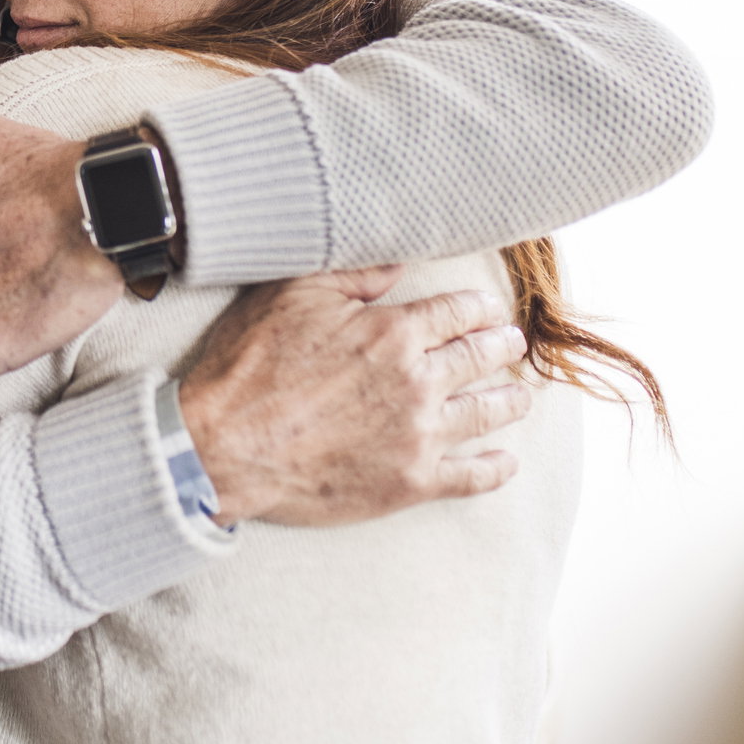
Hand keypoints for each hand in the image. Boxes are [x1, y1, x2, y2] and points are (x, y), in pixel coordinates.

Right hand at [177, 268, 530, 525]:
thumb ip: (354, 274)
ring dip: (509, 401)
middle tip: (513, 343)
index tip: (489, 307)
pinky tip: (505, 462)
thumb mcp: (293, 296)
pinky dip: (494, 469)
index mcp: (394, 333)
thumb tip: (401, 261)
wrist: (223, 446)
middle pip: (479, 358)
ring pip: (485, 414)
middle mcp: (418, 383)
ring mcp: (418, 436)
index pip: (456, 312)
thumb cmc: (250, 365)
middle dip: (502, 346)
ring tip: (520, 396)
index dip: (478, 307)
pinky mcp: (410, 483)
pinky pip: (470, 477)